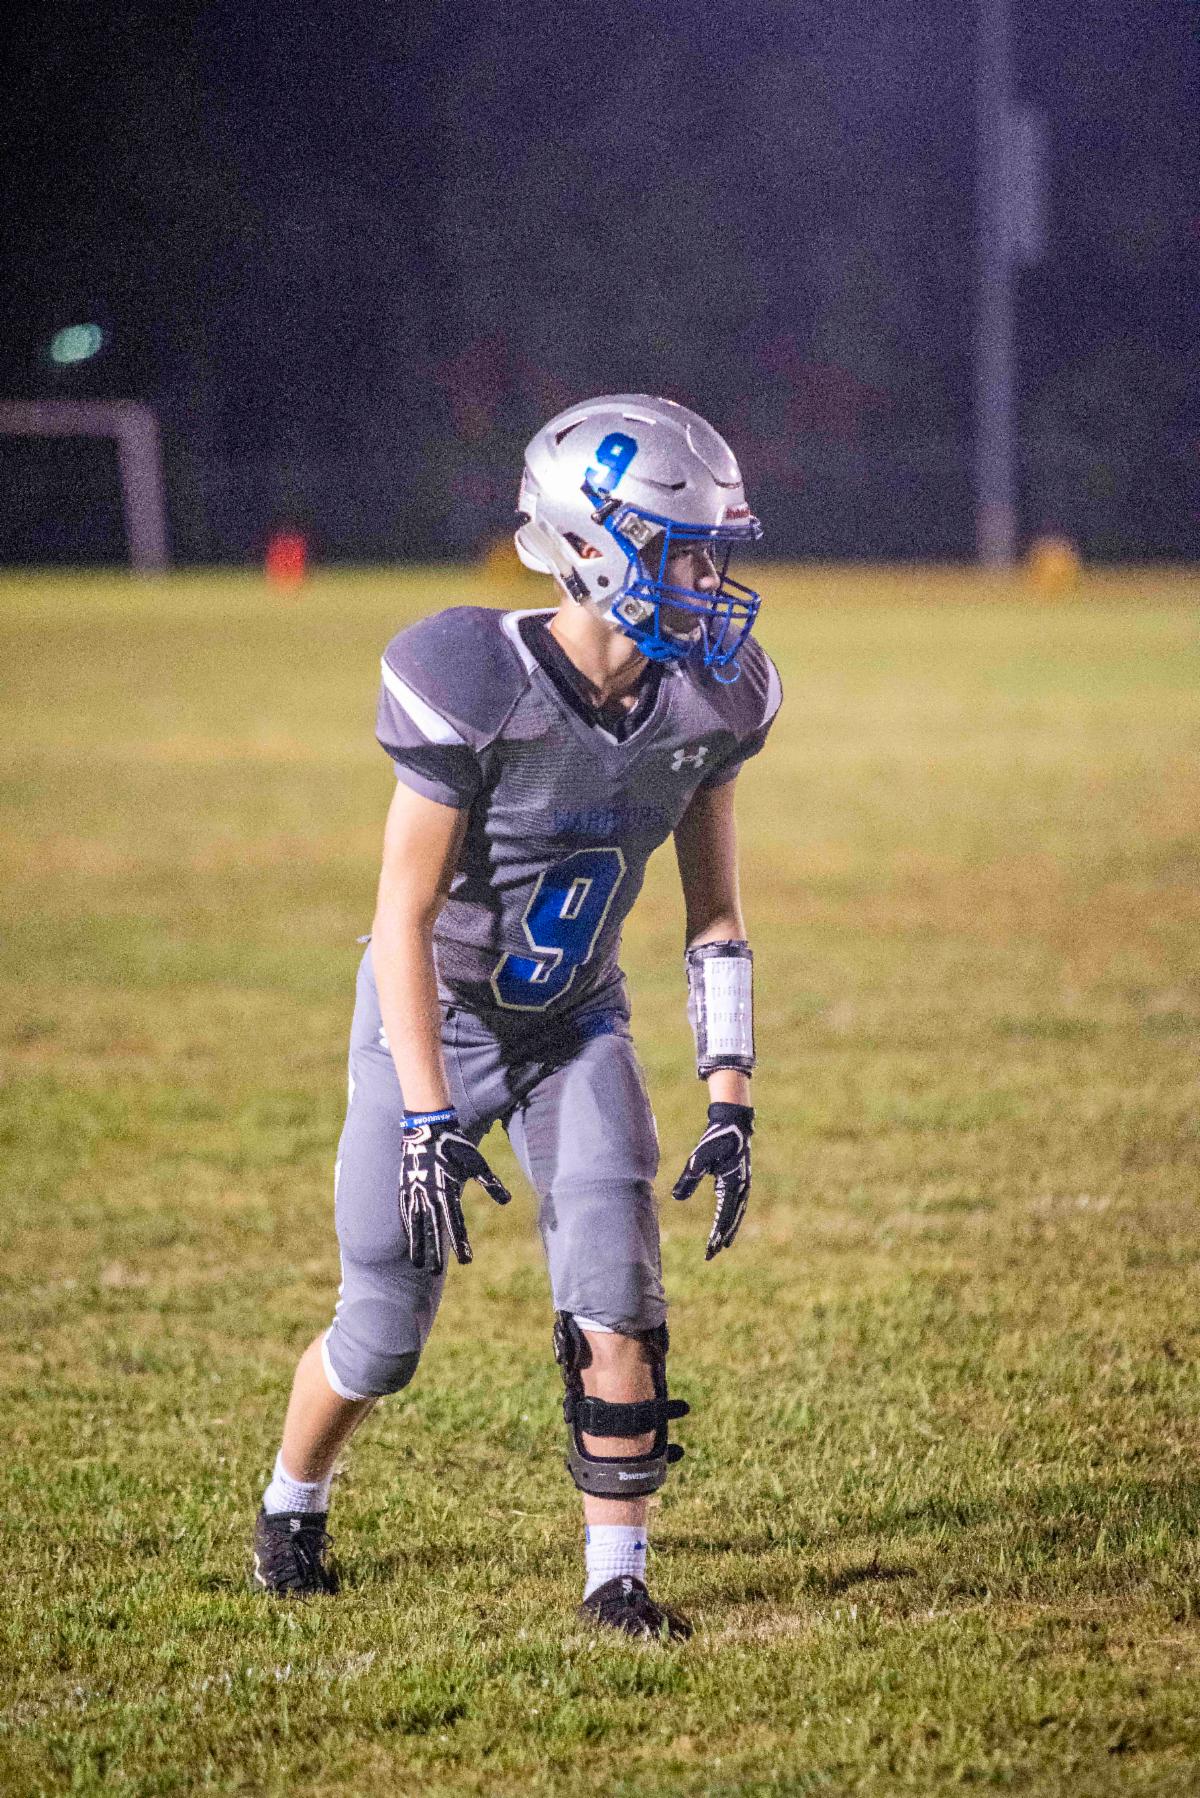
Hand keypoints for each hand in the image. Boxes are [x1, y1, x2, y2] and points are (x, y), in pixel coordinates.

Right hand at [398, 1109, 511, 1274]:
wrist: (427, 1127)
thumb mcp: (476, 1162)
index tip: (466, 1260)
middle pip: (433, 1229)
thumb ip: (490, 1183)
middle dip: (435, 1251)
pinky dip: (408, 1229)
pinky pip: (405, 1213)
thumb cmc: (455, 1145)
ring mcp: (415, 1192)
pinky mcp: (405, 1188)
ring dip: (418, 1245)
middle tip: (436, 1272)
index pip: (455, 1223)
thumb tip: (506, 1200)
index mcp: (448, 1190)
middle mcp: (429, 1194)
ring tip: (419, 1265)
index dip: (460, 1243)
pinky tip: (410, 1241)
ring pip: (416, 1225)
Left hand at [671, 1102, 753, 1259]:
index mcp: (733, 1184)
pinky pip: (737, 1205)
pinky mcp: (740, 1181)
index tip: (710, 1248)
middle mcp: (742, 1188)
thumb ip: (689, 1178)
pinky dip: (732, 1217)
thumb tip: (676, 1198)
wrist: (733, 1124)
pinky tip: (724, 1224)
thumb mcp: (699, 1158)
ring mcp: (743, 1185)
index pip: (724, 1215)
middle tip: (711, 1254)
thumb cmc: (715, 1139)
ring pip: (736, 1214)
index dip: (717, 1233)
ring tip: (721, 1245)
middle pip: (732, 1219)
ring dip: (729, 1229)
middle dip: (722, 1237)